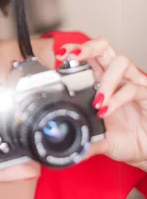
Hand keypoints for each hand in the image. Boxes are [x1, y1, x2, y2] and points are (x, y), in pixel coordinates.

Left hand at [56, 38, 146, 169]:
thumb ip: (82, 139)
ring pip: (121, 63)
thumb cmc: (125, 138)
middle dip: (87, 48)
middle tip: (73, 57)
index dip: (75, 51)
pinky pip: (133, 89)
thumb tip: (63, 145)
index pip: (89, 57)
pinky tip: (106, 111)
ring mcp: (134, 84)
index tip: (60, 56)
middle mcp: (118, 78)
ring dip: (106, 80)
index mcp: (102, 82)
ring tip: (96, 101)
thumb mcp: (99, 139)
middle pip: (104, 48)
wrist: (145, 150)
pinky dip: (117, 99)